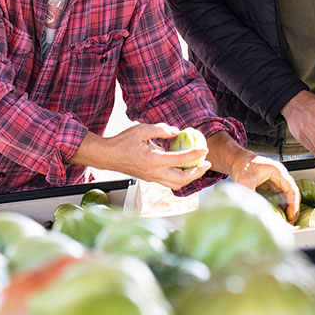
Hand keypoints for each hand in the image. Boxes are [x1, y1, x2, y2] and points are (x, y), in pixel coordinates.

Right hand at [87, 123, 210, 190]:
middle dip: (197, 172)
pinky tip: (183, 168)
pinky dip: (180, 178)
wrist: (108, 156)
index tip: (205, 148)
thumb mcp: (141, 129)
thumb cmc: (123, 141)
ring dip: (190, 177)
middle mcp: (154, 173)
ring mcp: (152, 178)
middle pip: (182, 179)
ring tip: (198, 167)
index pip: (180, 160)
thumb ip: (161, 130)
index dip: (195, 154)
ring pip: (177, 185)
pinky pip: (170, 182)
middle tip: (207, 163)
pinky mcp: (150, 179)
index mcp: (153, 160)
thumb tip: (177, 131)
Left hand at [229, 154, 300, 222]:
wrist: (236, 160)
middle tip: (290, 222)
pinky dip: (278, 207)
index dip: (293, 204)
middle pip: (291, 195)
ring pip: (285, 197)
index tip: (291, 215)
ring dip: (286, 209)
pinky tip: (276, 215)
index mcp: (278, 172)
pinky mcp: (271, 186)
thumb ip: (250, 194)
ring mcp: (276, 181)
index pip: (292, 190)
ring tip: (284, 221)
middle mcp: (280, 176)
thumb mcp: (245, 180)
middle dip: (292, 209)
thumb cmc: (242, 164)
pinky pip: (278, 198)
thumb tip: (254, 209)